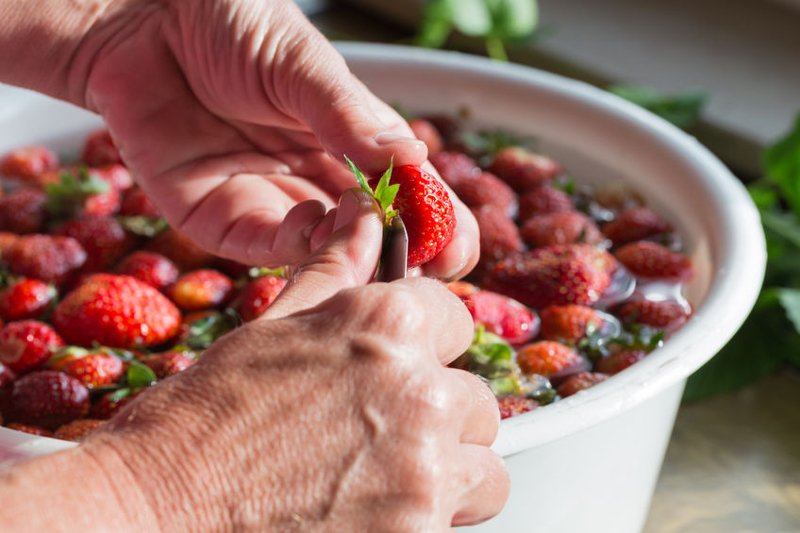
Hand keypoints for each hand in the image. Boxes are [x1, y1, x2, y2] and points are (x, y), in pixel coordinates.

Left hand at [52, 0, 477, 277]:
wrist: (140, 17)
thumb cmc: (228, 21)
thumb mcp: (302, 64)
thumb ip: (351, 116)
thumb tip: (415, 157)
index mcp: (351, 140)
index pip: (410, 196)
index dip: (437, 224)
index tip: (455, 245)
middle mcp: (317, 179)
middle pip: (373, 236)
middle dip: (400, 255)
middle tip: (420, 263)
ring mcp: (270, 201)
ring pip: (323, 251)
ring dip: (349, 251)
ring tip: (366, 233)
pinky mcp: (218, 218)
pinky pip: (262, 247)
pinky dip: (293, 245)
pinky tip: (311, 222)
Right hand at [77, 189, 506, 529]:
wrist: (159, 508)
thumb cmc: (201, 422)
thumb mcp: (272, 330)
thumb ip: (335, 274)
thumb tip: (365, 218)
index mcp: (384, 323)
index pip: (454, 317)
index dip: (430, 344)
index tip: (408, 367)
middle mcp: (417, 386)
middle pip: (477, 397)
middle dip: (441, 415)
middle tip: (384, 435)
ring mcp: (425, 463)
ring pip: (487, 463)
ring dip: (451, 469)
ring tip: (389, 477)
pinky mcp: (423, 526)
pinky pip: (467, 514)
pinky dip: (436, 515)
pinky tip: (378, 509)